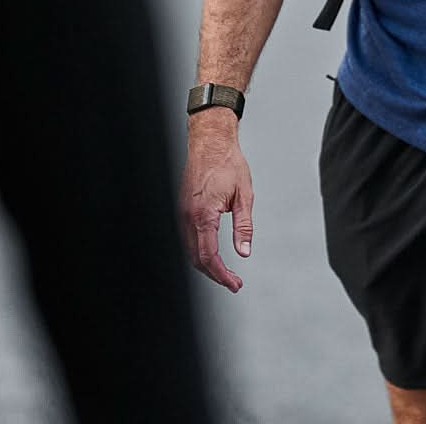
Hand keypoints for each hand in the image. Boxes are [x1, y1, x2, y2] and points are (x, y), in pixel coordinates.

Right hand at [180, 111, 253, 292]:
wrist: (210, 142)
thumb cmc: (227, 163)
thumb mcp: (244, 195)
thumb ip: (243, 226)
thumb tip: (244, 251)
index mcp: (204, 214)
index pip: (208, 257)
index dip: (221, 275)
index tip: (234, 284)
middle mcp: (188, 216)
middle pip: (196, 258)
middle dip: (214, 274)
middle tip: (232, 281)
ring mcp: (181, 212)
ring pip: (189, 249)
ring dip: (205, 264)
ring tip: (223, 271)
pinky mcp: (181, 207)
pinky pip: (186, 237)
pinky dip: (197, 249)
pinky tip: (209, 251)